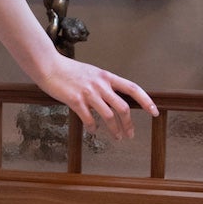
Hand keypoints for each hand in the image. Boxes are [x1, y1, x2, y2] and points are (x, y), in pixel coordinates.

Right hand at [34, 52, 157, 139]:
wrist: (48, 66)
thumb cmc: (68, 70)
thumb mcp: (91, 73)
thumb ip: (103, 85)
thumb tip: (112, 99)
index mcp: (106, 77)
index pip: (133, 88)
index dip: (146, 101)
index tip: (154, 112)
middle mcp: (100, 85)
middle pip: (122, 107)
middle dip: (128, 124)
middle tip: (130, 134)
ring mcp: (88, 93)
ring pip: (108, 116)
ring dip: (114, 129)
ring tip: (116, 137)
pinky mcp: (75, 101)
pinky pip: (88, 119)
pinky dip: (92, 127)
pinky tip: (93, 130)